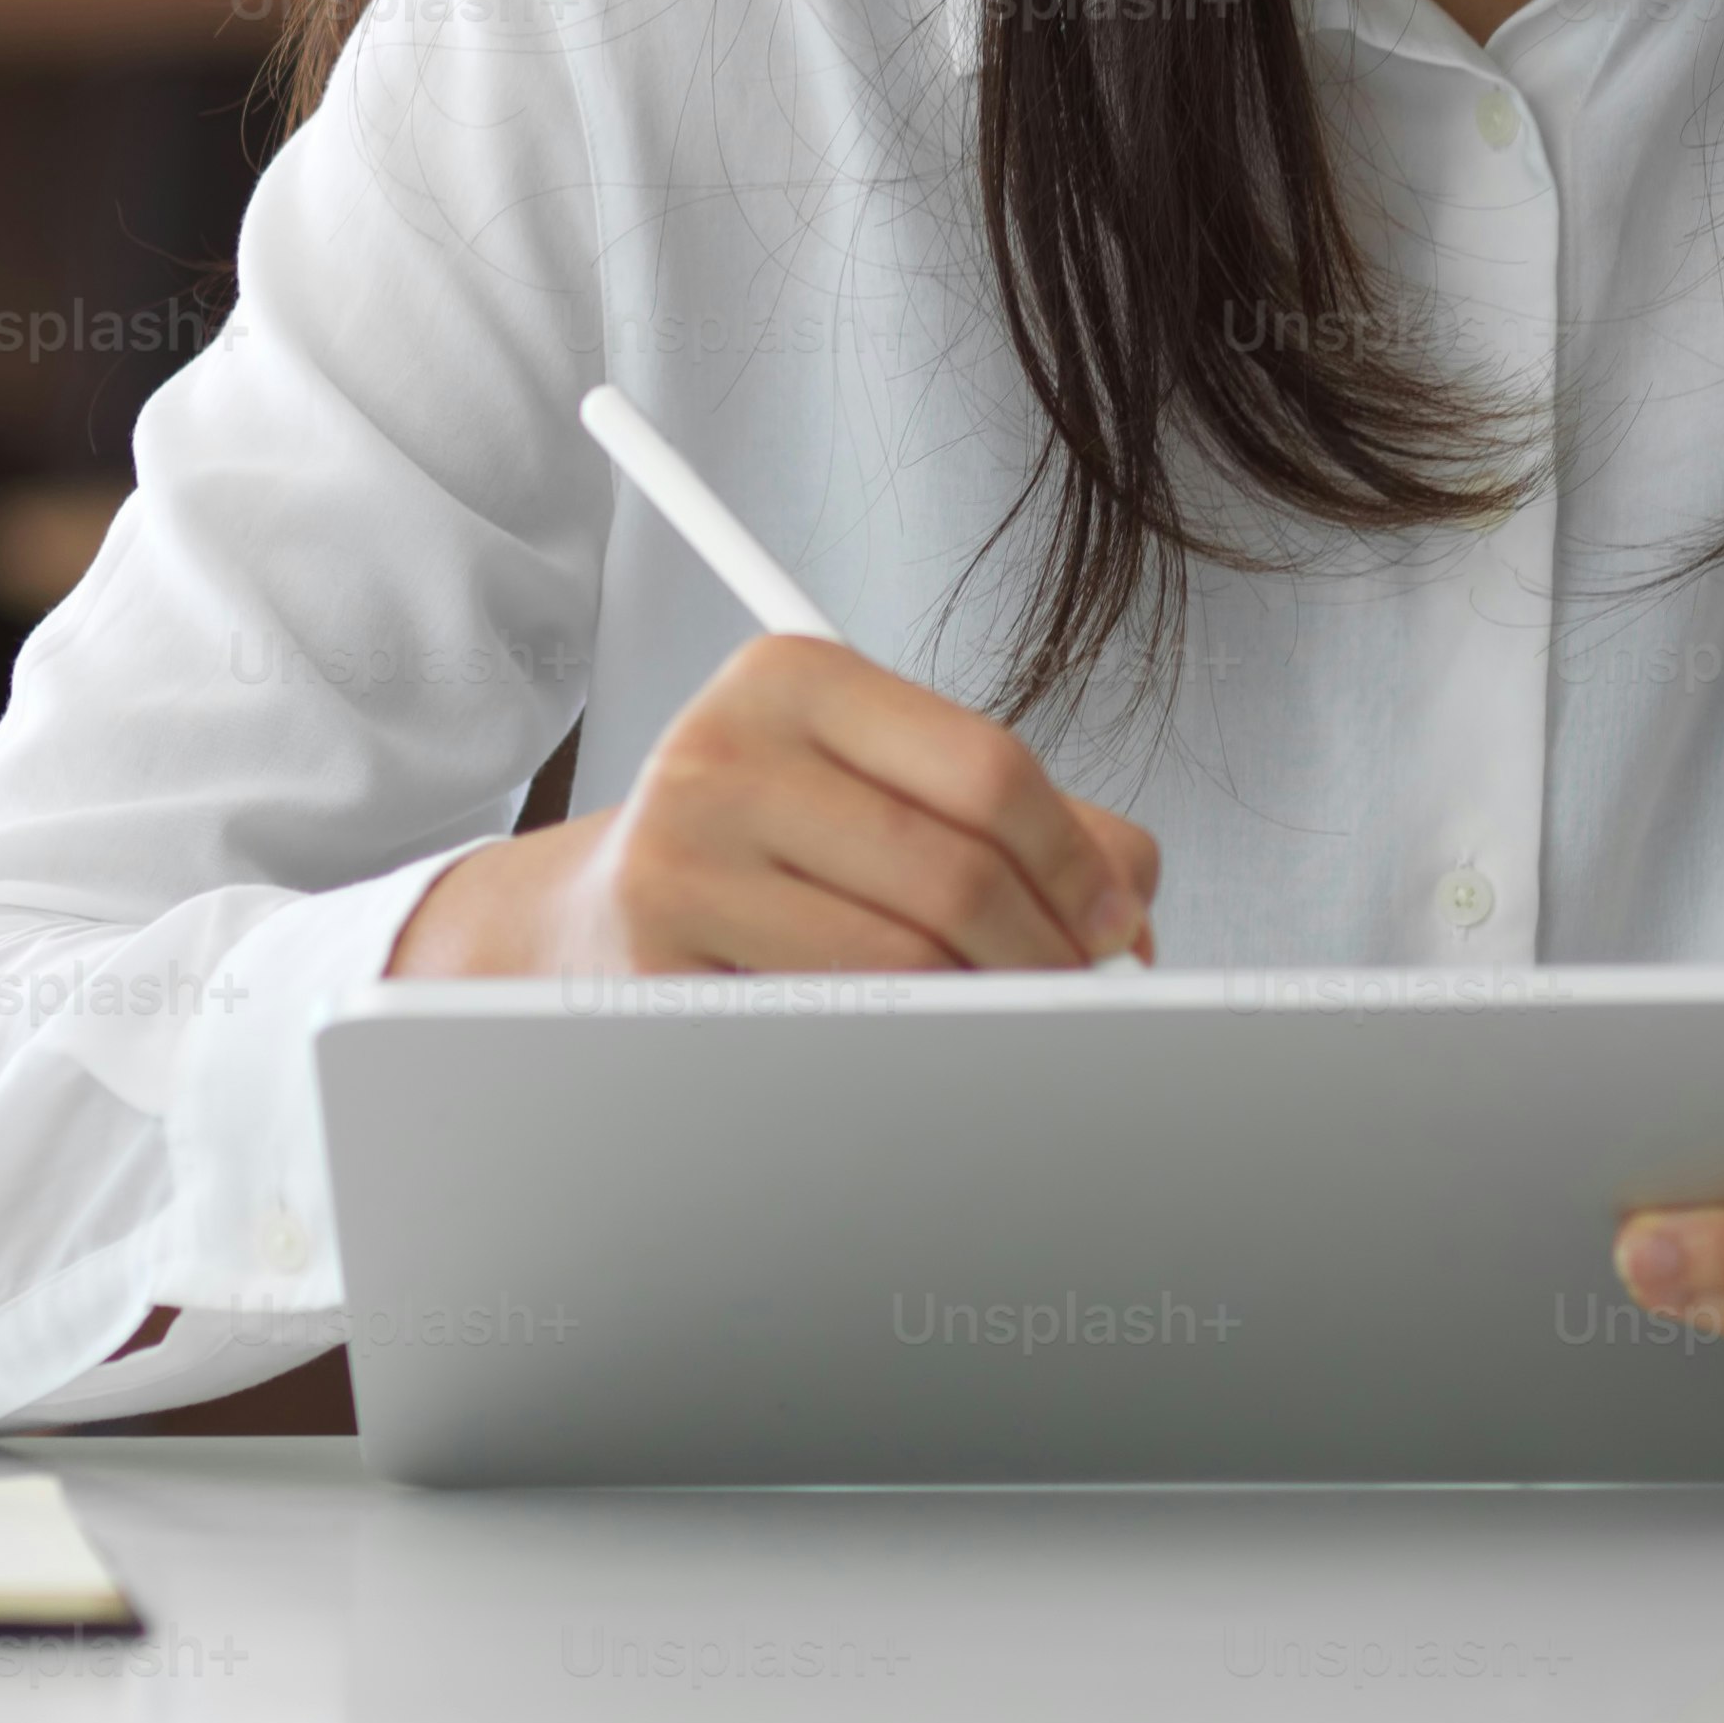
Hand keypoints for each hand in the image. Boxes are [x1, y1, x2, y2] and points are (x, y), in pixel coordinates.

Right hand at [387, 634, 1160, 978]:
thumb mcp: (887, 791)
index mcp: (794, 676)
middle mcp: (722, 750)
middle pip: (953, 874)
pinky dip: (901, 1046)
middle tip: (1077, 996)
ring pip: (900, 964)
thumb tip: (1131, 916)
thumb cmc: (773, 850)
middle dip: (1044, 957)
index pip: (988, 768)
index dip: (1075, 866)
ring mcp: (677, 858)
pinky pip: (830, 1023)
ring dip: (984, 1011)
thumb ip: (1033, 829)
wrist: (592, 921)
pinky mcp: (655, 968)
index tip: (1113, 928)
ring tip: (1006, 1022)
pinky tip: (915, 1041)